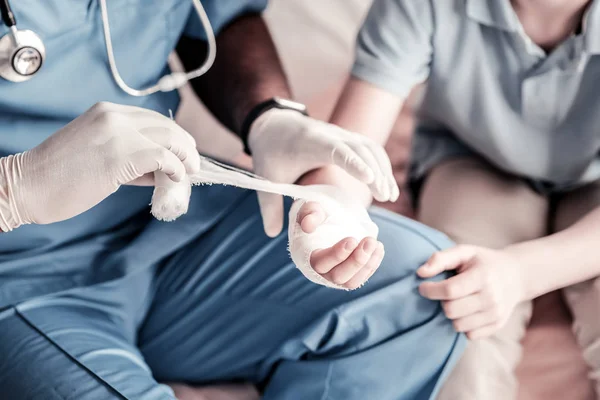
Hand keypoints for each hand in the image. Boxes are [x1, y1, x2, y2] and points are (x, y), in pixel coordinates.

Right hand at [0, 102, 199, 230]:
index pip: (154, 120)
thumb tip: (164, 170)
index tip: (185, 154)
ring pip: (171, 139)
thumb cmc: (59, 177)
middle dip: (187, 147)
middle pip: (168, 127)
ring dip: (186, 158)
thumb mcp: (99, 155)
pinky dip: (176, 169)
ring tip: (189, 174)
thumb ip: (132, 158)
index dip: (175, 137)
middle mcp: (115, 116)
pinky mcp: (121, 154)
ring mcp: (119, 133)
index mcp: (108, 112)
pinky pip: (163, 158)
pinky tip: (176, 180)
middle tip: (194, 166)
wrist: (27, 186)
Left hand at [249, 109, 398, 236]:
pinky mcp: (347, 138)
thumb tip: (271, 234)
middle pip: (360, 148)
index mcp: (310, 142)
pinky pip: (370, 148)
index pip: (337, 150)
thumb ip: (269, 205)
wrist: (275, 124)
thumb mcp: (266, 177)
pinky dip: (381, 165)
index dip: (354, 163)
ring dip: (382, 169)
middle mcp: (330, 134)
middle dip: (375, 171)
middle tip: (385, 197)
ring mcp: (341, 134)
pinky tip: (387, 186)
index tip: (370, 179)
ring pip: (370, 147)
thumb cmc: (271, 152)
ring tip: (390, 195)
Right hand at [288, 185, 383, 289]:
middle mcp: (320, 270)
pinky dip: (373, 264)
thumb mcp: (312, 207)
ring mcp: (336, 274)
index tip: (352, 240)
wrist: (331, 215)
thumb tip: (308, 226)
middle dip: (356, 261)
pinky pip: (362, 277)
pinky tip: (379, 248)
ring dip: (367, 264)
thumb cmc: (318, 212)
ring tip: (376, 244)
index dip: (336, 255)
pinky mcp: (350, 274)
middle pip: (338, 276)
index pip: (319, 263)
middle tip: (370, 241)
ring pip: (352, 282)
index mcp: (306, 255)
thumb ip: (309, 213)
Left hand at [417, 245, 525, 338]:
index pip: (449, 290)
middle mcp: (492, 298)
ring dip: (452, 314)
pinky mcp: (497, 326)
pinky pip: (469, 335)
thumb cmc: (482, 262)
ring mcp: (496, 314)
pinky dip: (463, 324)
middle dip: (441, 302)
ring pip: (458, 325)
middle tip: (444, 293)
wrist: (515, 276)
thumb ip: (440, 259)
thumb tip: (420, 273)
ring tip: (457, 301)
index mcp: (483, 277)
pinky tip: (467, 311)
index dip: (430, 290)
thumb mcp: (464, 252)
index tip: (423, 286)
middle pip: (451, 310)